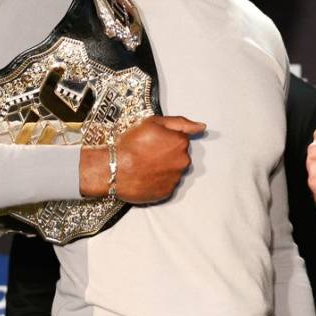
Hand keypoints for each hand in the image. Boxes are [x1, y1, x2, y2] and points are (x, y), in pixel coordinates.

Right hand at [80, 115, 205, 202]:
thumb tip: (201, 127)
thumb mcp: (153, 122)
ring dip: (164, 168)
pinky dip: (159, 181)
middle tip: (147, 154)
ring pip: (174, 171)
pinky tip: (146, 176)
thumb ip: (181, 123)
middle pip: (179, 156)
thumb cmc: (131, 144)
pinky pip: (167, 185)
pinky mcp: (167, 192)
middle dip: (167, 154)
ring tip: (145, 166)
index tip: (153, 142)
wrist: (113, 168)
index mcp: (181, 143)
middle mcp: (183, 161)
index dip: (166, 139)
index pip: (181, 139)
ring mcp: (175, 178)